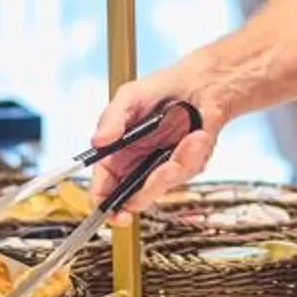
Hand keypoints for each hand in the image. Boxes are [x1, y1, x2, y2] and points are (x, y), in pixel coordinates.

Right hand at [87, 70, 225, 210]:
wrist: (198, 85)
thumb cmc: (159, 90)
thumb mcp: (129, 97)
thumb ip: (112, 118)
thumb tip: (98, 141)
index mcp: (115, 156)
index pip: (103, 189)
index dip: (104, 204)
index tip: (111, 211)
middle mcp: (135, 168)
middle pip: (131, 200)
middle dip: (141, 196)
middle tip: (156, 181)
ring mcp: (160, 170)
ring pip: (160, 188)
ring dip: (174, 166)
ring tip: (190, 141)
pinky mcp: (184, 168)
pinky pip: (185, 172)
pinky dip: (192, 154)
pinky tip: (198, 136)